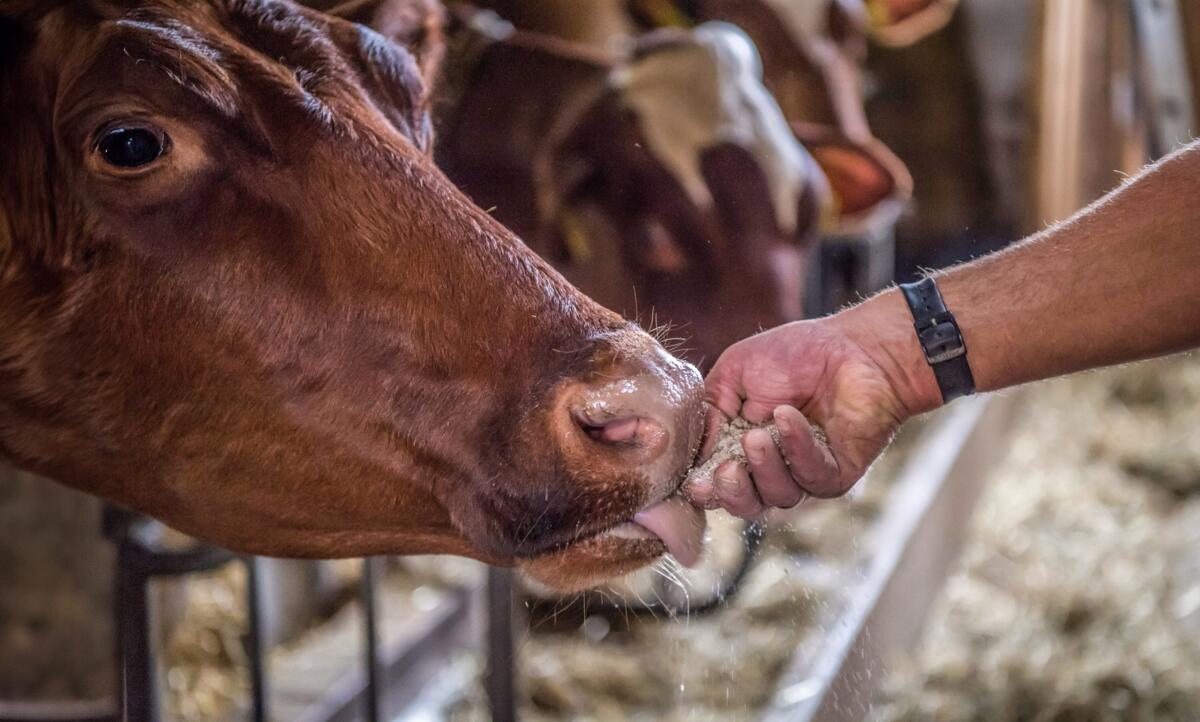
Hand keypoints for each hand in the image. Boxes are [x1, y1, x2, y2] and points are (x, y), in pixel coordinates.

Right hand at [688, 297, 934, 517]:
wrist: (851, 346)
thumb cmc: (792, 355)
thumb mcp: (733, 373)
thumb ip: (710, 410)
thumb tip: (698, 452)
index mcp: (741, 448)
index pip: (718, 483)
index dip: (705, 488)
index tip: (695, 480)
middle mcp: (772, 468)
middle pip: (747, 504)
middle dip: (732, 492)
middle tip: (726, 469)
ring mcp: (805, 474)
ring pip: (779, 496)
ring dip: (764, 468)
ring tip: (756, 435)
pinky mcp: (837, 473)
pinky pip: (813, 476)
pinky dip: (796, 448)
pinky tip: (788, 417)